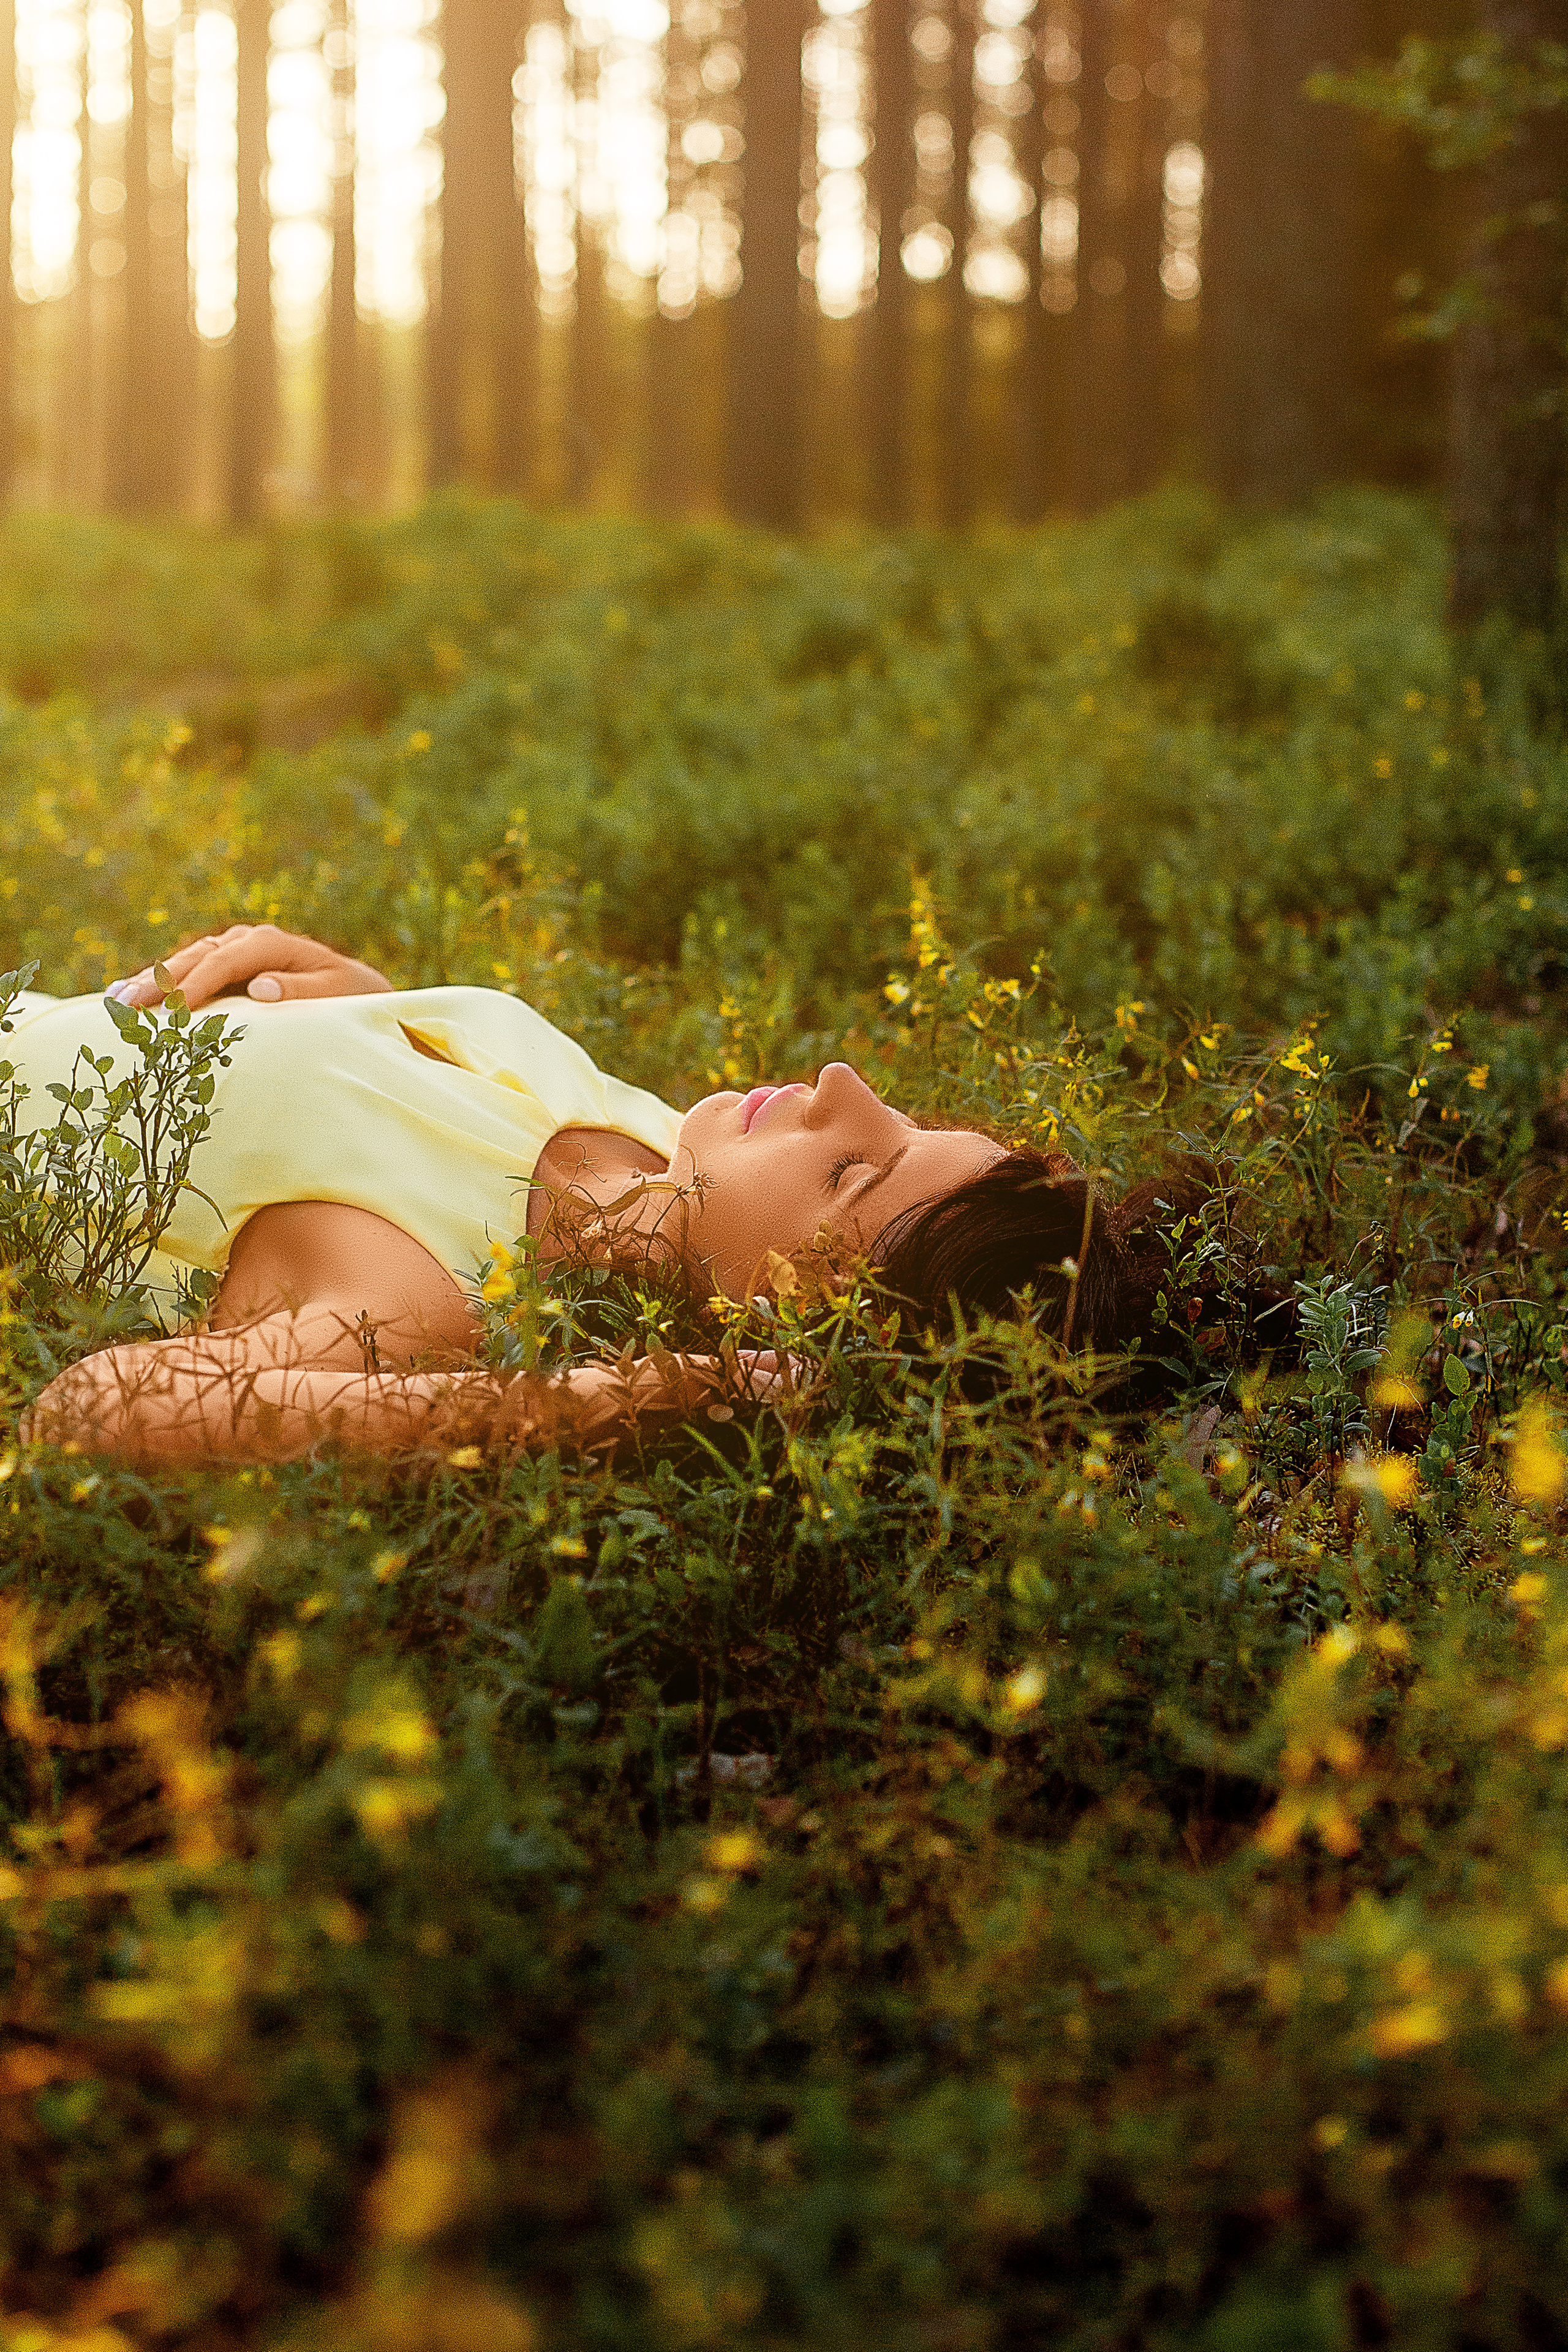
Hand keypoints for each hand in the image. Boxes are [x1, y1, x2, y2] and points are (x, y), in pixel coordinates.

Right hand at [107, 924, 393, 1010]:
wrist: (353, 987)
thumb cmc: (346, 995)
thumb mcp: (332, 994)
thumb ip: (299, 991)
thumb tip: (259, 987)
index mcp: (272, 944)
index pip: (226, 961)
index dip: (197, 983)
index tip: (173, 1007)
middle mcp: (248, 940)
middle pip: (197, 957)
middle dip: (160, 980)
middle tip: (126, 1003)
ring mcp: (235, 949)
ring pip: (186, 961)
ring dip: (151, 979)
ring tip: (116, 1000)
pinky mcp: (226, 964)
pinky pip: (189, 971)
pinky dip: (160, 982)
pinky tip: (127, 993)